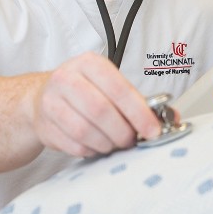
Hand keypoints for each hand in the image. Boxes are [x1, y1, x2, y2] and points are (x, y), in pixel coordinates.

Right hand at [31, 52, 161, 156]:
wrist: (42, 97)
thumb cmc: (84, 90)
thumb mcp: (109, 84)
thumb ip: (138, 100)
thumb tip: (171, 116)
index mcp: (89, 63)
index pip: (119, 88)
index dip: (138, 113)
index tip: (152, 130)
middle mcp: (67, 77)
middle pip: (100, 111)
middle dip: (122, 131)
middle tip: (131, 140)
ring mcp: (51, 101)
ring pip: (85, 130)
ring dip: (106, 143)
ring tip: (114, 143)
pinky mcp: (44, 124)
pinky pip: (73, 144)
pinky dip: (90, 150)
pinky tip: (96, 145)